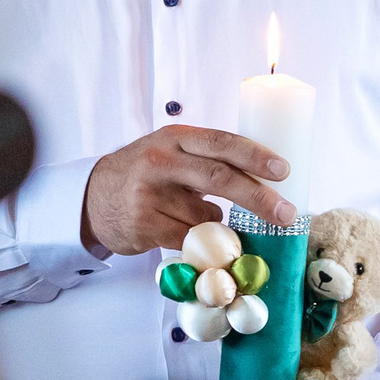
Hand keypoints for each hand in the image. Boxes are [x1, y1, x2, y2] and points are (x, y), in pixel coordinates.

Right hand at [83, 125, 294, 254]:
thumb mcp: (171, 152)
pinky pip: (188, 239)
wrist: (93, 196)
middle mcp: (161, 162)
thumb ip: (207, 159)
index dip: (255, 156)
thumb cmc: (145, 174)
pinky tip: (177, 229)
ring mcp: (149, 194)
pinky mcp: (143, 225)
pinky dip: (196, 241)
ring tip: (194, 217)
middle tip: (286, 213)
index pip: (221, 143)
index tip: (283, 171)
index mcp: (175, 138)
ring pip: (206, 217)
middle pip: (220, 178)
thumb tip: (265, 180)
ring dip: (215, 224)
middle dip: (259, 198)